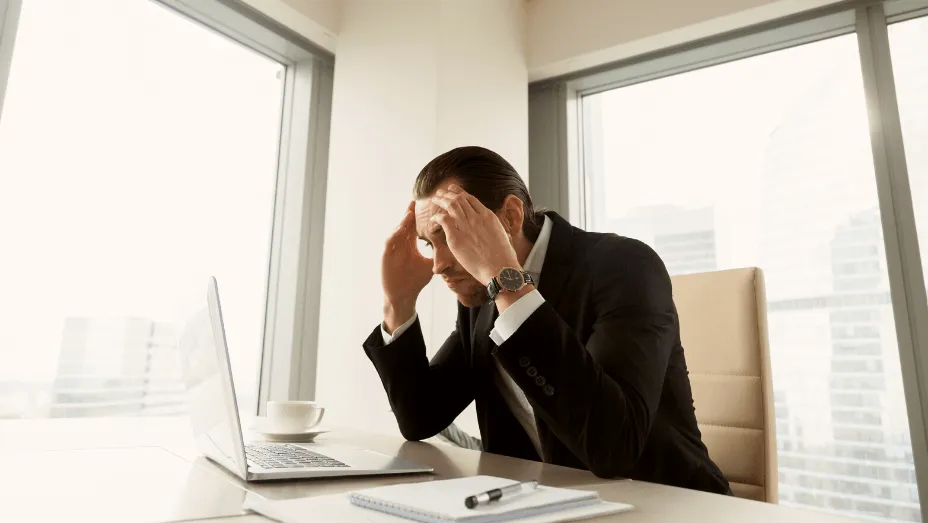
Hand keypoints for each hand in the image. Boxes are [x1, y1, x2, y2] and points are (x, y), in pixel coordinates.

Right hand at [382, 201, 431, 331]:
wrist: (403, 296)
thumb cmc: (415, 281)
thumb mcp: (429, 267)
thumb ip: (438, 256)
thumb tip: (453, 249)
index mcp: (409, 245)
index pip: (415, 227)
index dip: (420, 217)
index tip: (427, 207)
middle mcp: (400, 244)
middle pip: (405, 225)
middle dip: (410, 213)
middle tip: (416, 201)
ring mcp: (393, 250)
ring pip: (397, 231)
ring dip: (403, 222)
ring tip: (410, 212)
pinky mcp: (386, 256)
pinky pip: (390, 242)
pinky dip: (395, 235)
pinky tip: (401, 229)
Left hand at [429, 185, 520, 284]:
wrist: (500, 270)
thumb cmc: (503, 258)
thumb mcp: (502, 235)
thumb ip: (492, 228)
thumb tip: (489, 228)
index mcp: (488, 216)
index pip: (470, 199)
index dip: (459, 193)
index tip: (453, 191)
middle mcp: (477, 218)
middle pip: (459, 199)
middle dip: (448, 194)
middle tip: (440, 193)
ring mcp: (466, 227)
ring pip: (450, 205)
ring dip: (441, 200)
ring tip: (435, 199)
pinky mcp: (456, 238)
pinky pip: (443, 220)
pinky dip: (437, 217)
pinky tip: (434, 219)